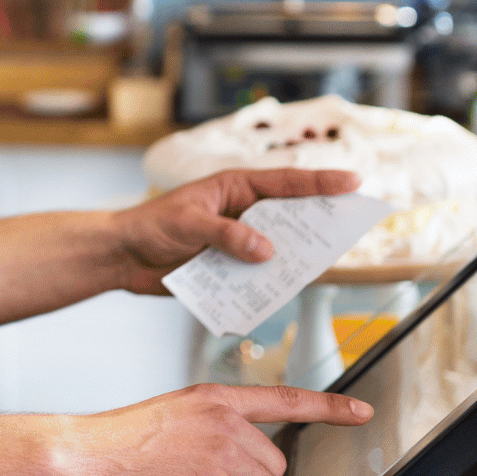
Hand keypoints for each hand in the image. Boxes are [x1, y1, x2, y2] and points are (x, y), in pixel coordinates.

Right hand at [57, 383, 372, 475]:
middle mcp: (224, 420)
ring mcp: (222, 450)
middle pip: (276, 464)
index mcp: (212, 399)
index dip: (329, 406)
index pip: (284, 397)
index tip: (360, 411)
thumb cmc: (109, 449)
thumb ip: (203, 439)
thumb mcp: (164, 424)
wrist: (77, 460)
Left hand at [105, 168, 360, 294]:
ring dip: (294, 259)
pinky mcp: (230, 268)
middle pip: (290, 216)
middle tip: (351, 228)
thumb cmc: (150, 226)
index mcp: (234, 188)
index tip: (354, 182)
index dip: (321, 183)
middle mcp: (242, 212)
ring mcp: (238, 241)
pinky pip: (257, 277)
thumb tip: (267, 250)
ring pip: (278, 250)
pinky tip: (278, 293)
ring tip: (319, 266)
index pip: (285, 183)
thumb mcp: (187, 224)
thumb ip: (226, 234)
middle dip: (319, 222)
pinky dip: (268, 285)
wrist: (123, 257)